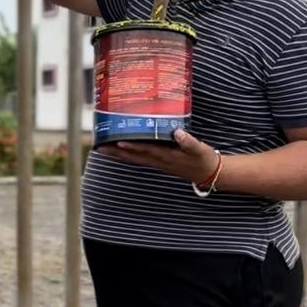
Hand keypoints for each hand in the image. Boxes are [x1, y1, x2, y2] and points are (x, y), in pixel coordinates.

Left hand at [99, 128, 219, 184]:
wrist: (208, 173)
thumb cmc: (203, 159)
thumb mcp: (200, 149)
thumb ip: (189, 141)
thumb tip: (177, 132)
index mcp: (167, 156)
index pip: (146, 150)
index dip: (132, 147)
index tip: (118, 142)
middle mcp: (158, 160)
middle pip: (133, 156)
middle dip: (115, 152)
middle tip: (98, 146)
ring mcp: (157, 162)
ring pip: (133, 158)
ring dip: (117, 154)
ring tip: (101, 148)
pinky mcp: (158, 161)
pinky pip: (138, 158)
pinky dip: (126, 155)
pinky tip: (118, 150)